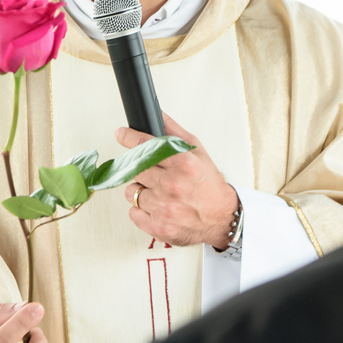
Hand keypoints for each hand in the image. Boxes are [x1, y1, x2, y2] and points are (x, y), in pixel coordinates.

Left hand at [118, 112, 238, 248]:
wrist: (222, 218)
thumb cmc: (209, 185)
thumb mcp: (197, 152)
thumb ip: (174, 133)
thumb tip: (157, 115)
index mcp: (183, 165)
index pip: (146, 146)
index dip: (129, 138)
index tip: (121, 134)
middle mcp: (172, 186)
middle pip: (135, 169)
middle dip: (140, 168)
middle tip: (152, 172)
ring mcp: (164, 208)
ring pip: (131, 192)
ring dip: (141, 190)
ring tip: (158, 192)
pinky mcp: (158, 227)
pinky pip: (133, 212)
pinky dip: (141, 209)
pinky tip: (156, 206)